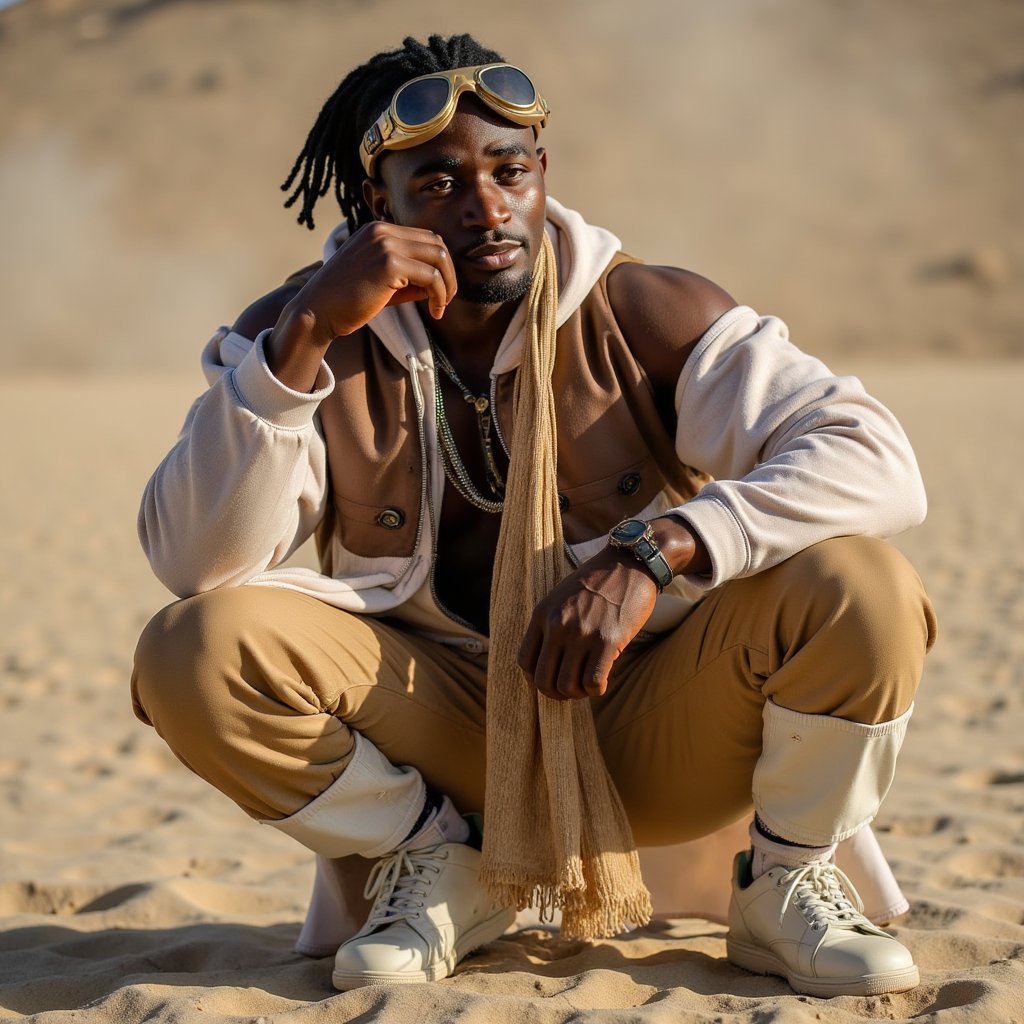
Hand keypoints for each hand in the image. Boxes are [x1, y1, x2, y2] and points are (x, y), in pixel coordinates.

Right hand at [287, 222, 457, 345]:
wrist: (318, 312)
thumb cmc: (348, 301)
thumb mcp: (382, 281)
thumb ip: (409, 277)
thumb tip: (442, 284)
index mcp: (378, 230)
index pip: (425, 238)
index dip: (439, 264)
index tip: (439, 290)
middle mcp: (382, 231)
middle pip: (436, 244)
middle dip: (449, 273)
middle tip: (446, 299)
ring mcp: (386, 244)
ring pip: (438, 258)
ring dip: (447, 285)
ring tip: (441, 307)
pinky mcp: (389, 263)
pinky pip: (431, 277)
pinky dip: (440, 295)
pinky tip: (434, 312)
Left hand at [517, 548, 658, 700]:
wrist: (628, 564)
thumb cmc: (597, 583)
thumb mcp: (561, 598)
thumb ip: (551, 626)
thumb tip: (549, 664)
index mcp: (542, 614)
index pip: (524, 661)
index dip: (534, 679)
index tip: (550, 680)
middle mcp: (558, 625)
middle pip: (543, 680)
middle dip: (556, 693)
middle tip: (571, 690)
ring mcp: (582, 633)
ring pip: (567, 686)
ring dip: (578, 693)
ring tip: (587, 685)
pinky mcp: (607, 640)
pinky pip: (593, 682)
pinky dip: (596, 690)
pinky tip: (603, 682)